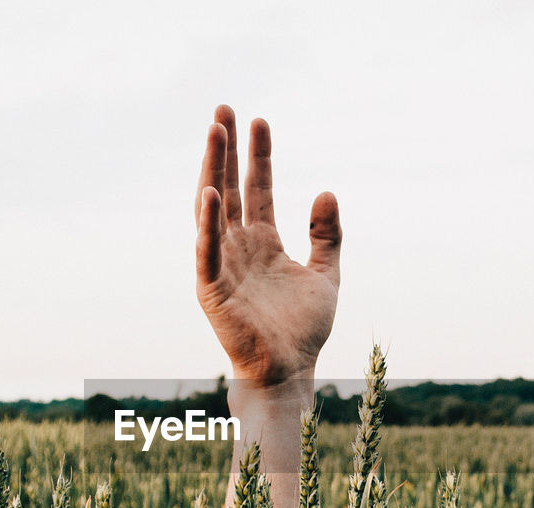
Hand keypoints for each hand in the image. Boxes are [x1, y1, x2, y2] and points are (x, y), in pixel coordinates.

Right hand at [195, 105, 340, 385]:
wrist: (289, 372)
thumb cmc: (303, 331)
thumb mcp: (326, 275)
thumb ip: (326, 235)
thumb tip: (327, 190)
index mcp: (263, 244)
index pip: (257, 189)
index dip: (259, 156)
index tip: (260, 120)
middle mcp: (238, 249)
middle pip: (228, 188)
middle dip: (225, 150)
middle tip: (223, 109)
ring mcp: (222, 266)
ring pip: (211, 210)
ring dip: (211, 171)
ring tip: (214, 133)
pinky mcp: (212, 289)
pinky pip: (207, 251)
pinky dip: (207, 224)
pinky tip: (210, 193)